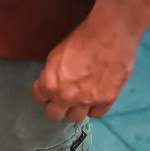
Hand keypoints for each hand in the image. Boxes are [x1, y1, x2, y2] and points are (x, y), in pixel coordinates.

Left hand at [32, 8, 140, 122]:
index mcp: (50, 84)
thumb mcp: (56, 56)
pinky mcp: (106, 100)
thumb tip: (52, 85)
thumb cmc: (81, 38)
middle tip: (63, 97)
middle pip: (54, 114)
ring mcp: (87, 101)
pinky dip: (94, 108)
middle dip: (57, 105)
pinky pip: (96, 114)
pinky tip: (95, 100)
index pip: (39, 97)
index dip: (44, 92)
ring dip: (75, 109)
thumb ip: (52, 75)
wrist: (110, 33)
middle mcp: (66, 96)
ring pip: (75, 117)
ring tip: (80, 99)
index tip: (50, 88)